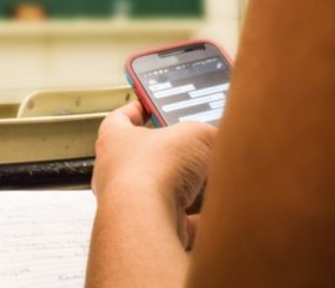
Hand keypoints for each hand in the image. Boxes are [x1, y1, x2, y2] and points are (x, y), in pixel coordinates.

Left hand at [92, 101, 216, 248]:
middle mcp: (117, 173)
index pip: (121, 118)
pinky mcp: (148, 230)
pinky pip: (178, 224)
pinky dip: (198, 221)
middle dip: (174, 155)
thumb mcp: (194, 134)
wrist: (144, 221)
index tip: (151, 104)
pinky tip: (216, 214)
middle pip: (147, 158)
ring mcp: (131, 205)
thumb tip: (220, 138)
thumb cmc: (150, 171)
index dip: (139, 109)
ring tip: (212, 180)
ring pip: (163, 193)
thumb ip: (207, 133)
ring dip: (188, 189)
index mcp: (114, 139)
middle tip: (197, 147)